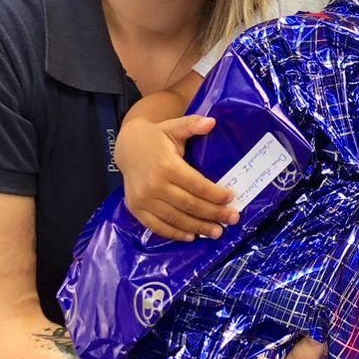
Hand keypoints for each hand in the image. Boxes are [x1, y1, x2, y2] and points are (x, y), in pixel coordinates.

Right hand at [115, 112, 237, 241]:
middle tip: (232, 219)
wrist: (127, 147)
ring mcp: (143, 199)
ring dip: (198, 227)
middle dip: (213, 214)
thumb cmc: (157, 137)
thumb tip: (212, 122)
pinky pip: (157, 226)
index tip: (231, 198)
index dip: (215, 194)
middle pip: (189, 205)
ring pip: (176, 218)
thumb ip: (193, 124)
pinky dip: (175, 233)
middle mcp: (154, 185)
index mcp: (167, 165)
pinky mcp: (136, 209)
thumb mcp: (174, 127)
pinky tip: (191, 236)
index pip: (197, 185)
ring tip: (217, 232)